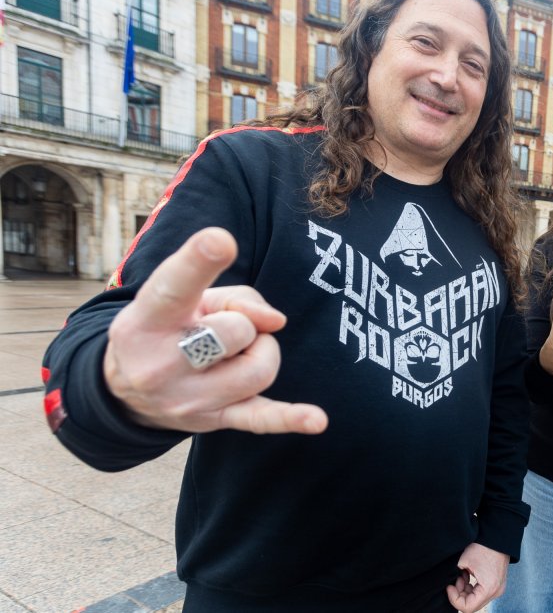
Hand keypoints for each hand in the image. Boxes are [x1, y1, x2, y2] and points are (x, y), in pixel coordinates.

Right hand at [103, 227, 327, 434]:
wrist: (125, 391)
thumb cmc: (169, 327)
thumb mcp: (184, 300)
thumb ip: (232, 296)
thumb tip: (276, 321)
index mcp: (146, 319)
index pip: (175, 287)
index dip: (199, 262)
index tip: (220, 240)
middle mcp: (160, 363)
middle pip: (236, 331)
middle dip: (243, 322)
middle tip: (225, 327)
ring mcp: (187, 398)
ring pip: (259, 369)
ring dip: (261, 353)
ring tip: (239, 352)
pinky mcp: (213, 420)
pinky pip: (259, 420)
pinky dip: (290, 419)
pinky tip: (317, 421)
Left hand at [446, 542, 509, 612]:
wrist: (497, 537)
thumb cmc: (482, 547)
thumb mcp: (463, 562)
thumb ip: (455, 577)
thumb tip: (450, 586)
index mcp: (488, 589)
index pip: (467, 607)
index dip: (454, 599)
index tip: (449, 586)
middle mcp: (496, 592)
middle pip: (472, 605)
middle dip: (459, 595)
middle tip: (454, 581)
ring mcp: (498, 589)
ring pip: (476, 600)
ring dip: (465, 591)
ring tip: (461, 575)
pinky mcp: (497, 584)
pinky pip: (481, 593)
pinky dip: (472, 587)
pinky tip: (467, 575)